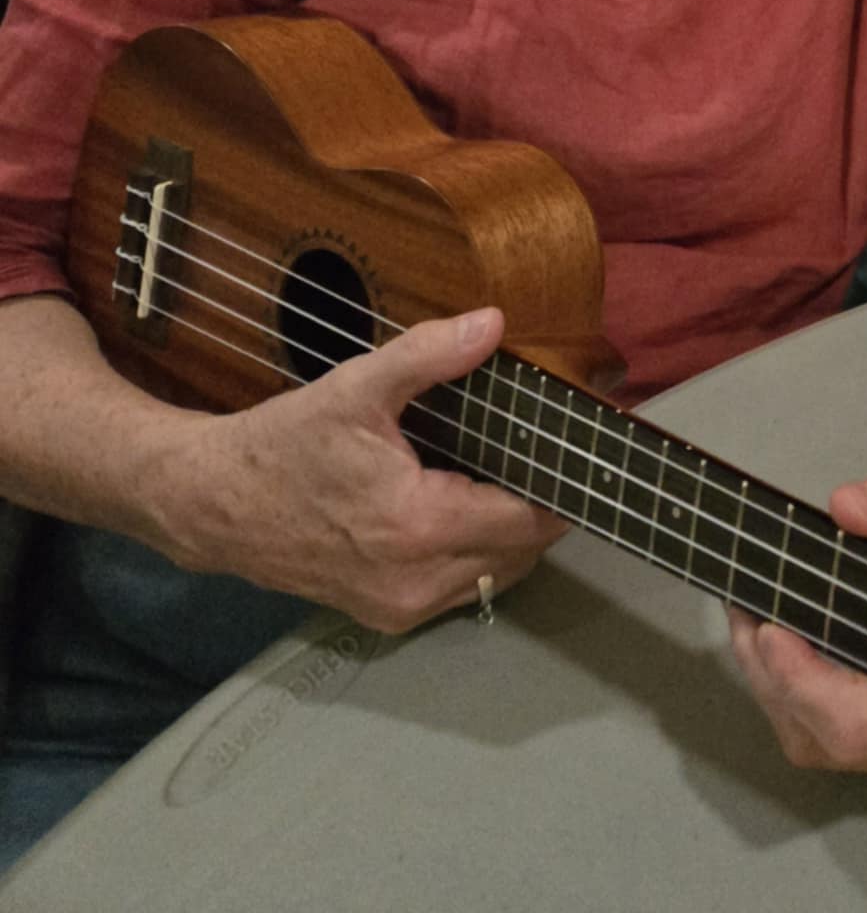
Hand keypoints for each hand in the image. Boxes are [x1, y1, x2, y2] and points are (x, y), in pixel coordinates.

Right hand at [151, 307, 565, 630]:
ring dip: (514, 532)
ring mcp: (401, 607)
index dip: (563, 484)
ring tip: (511, 476)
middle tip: (546, 454)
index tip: (580, 451)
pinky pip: (463, 588)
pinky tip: (469, 506)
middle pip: (523, 551)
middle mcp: (416, 580)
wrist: (214, 504)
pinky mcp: (387, 614)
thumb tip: (494, 323)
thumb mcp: (356, 387)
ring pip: (497, 575)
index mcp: (418, 525)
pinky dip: (480, 553)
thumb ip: (429, 354)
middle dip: (543, 505)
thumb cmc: (284, 445)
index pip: (530, 519)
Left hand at [727, 461, 866, 781]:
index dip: (804, 684)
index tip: (766, 626)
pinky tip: (792, 635)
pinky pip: (840, 731)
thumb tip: (843, 508)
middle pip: (830, 739)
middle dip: (774, 676)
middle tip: (744, 608)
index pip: (865, 722)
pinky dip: (803, 688)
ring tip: (756, 616)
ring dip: (779, 684)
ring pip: (825, 743)